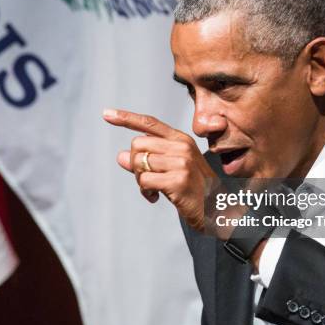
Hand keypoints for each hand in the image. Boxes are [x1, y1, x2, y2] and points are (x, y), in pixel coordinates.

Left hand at [103, 108, 217, 230]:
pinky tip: (155, 198)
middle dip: (135, 165)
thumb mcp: (171, 170)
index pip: (149, 123)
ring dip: (140, 181)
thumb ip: (147, 162)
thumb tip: (121, 157)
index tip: (106, 114)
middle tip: (146, 180)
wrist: (218, 210)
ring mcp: (181, 163)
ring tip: (152, 190)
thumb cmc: (193, 190)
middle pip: (138, 145)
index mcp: (181, 140)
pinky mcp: (178, 180)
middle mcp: (182, 147)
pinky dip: (144, 191)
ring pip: (139, 163)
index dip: (126, 118)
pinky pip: (144, 181)